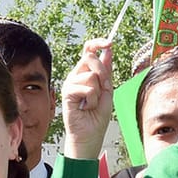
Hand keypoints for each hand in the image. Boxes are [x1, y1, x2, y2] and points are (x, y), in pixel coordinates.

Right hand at [62, 38, 113, 159]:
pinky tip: (86, 107)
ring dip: (98, 92)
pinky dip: (93, 99)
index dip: (98, 43)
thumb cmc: (97, 116)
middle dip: (103, 73)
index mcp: (85, 73)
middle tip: (103, 91)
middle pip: (90, 58)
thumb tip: (108, 49)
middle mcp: (76, 75)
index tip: (109, 42)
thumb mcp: (107, 90)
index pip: (88, 51)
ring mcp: (70, 83)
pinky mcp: (67, 92)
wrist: (88, 135)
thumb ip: (106, 70)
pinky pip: (88, 88)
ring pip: (91, 75)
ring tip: (92, 104)